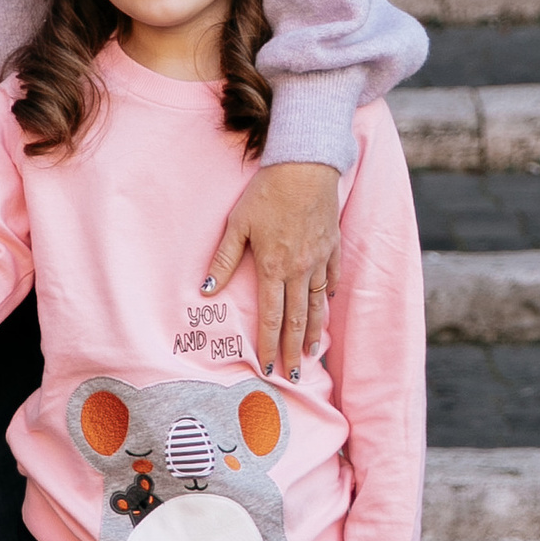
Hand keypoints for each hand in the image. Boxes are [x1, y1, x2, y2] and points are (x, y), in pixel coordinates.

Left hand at [203, 159, 340, 376]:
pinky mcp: (333, 246)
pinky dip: (328, 295)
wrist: (306, 165)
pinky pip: (332, 277)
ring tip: (312, 353)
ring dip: (314, 331)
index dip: (268, 344)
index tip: (268, 367)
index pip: (270, 317)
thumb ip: (223, 259)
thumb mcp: (237, 223)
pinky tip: (326, 305)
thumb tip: (206, 290)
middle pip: (298, 319)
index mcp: (274, 267)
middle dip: (294, 350)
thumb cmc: (267, 192)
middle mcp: (300, 270)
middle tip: (294, 375)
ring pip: (318, 304)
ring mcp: (320, 259)